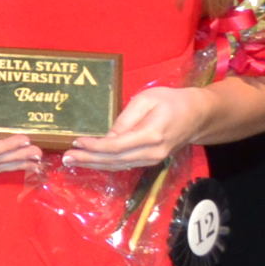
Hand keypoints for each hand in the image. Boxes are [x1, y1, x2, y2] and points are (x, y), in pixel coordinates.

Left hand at [61, 83, 215, 172]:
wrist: (198, 116)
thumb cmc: (172, 101)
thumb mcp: (147, 99)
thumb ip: (126, 118)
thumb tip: (106, 135)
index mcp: (150, 135)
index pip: (115, 146)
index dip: (93, 146)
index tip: (76, 141)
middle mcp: (151, 153)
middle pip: (113, 160)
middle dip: (87, 159)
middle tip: (66, 157)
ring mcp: (152, 161)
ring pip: (117, 166)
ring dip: (93, 164)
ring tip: (72, 160)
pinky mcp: (150, 161)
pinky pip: (124, 165)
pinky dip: (105, 164)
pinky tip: (90, 161)